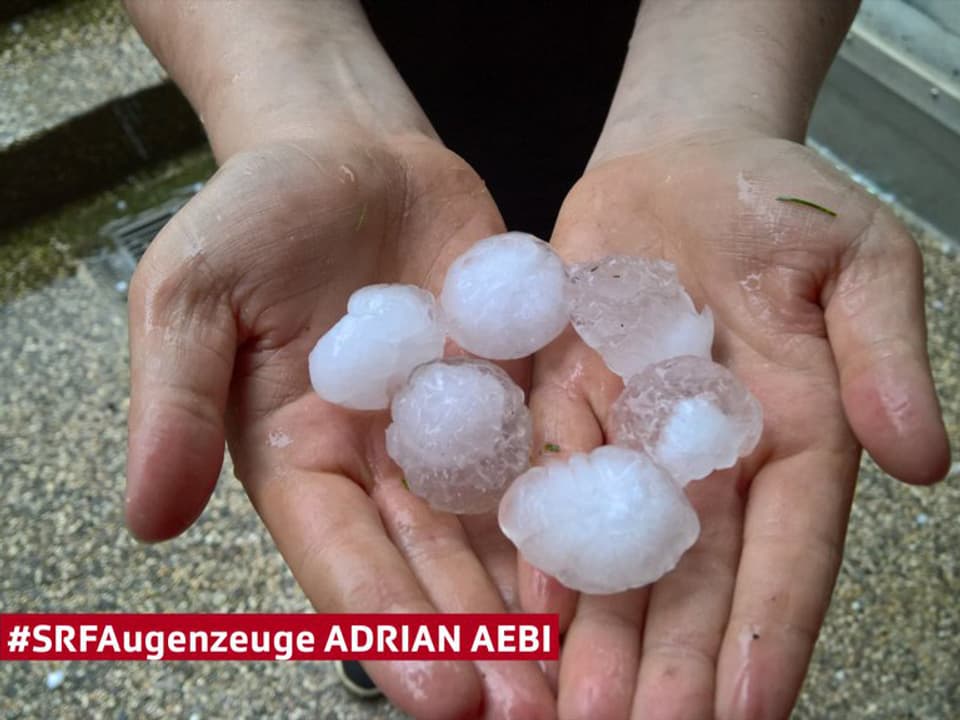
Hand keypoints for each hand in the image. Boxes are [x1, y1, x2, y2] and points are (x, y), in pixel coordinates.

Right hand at [125, 129, 553, 718]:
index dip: (391, 627)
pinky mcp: (516, 380)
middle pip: (436, 566)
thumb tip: (146, 521)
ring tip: (592, 666)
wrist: (346, 150)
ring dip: (545, 594)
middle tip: (537, 716)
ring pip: (503, 523)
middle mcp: (385, 464)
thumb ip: (171, 403)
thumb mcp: (190, 296)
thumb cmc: (252, 216)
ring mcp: (458, 426)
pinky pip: (554, 439)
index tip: (443, 698)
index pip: (344, 561)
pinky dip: (587, 490)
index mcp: (301, 462)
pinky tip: (634, 542)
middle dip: (483, 642)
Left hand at [523, 130, 950, 718]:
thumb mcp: (859, 259)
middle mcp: (710, 455)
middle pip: (694, 576)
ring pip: (617, 550)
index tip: (750, 713)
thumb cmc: (780, 201)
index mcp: (796, 432)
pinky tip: (525, 608)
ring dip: (598, 632)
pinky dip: (538, 542)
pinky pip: (550, 479)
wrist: (680, 158)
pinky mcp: (565, 399)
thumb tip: (925, 458)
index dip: (770, 631)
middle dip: (670, 662)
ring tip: (573, 709)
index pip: (788, 551)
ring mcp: (631, 434)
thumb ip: (884, 354)